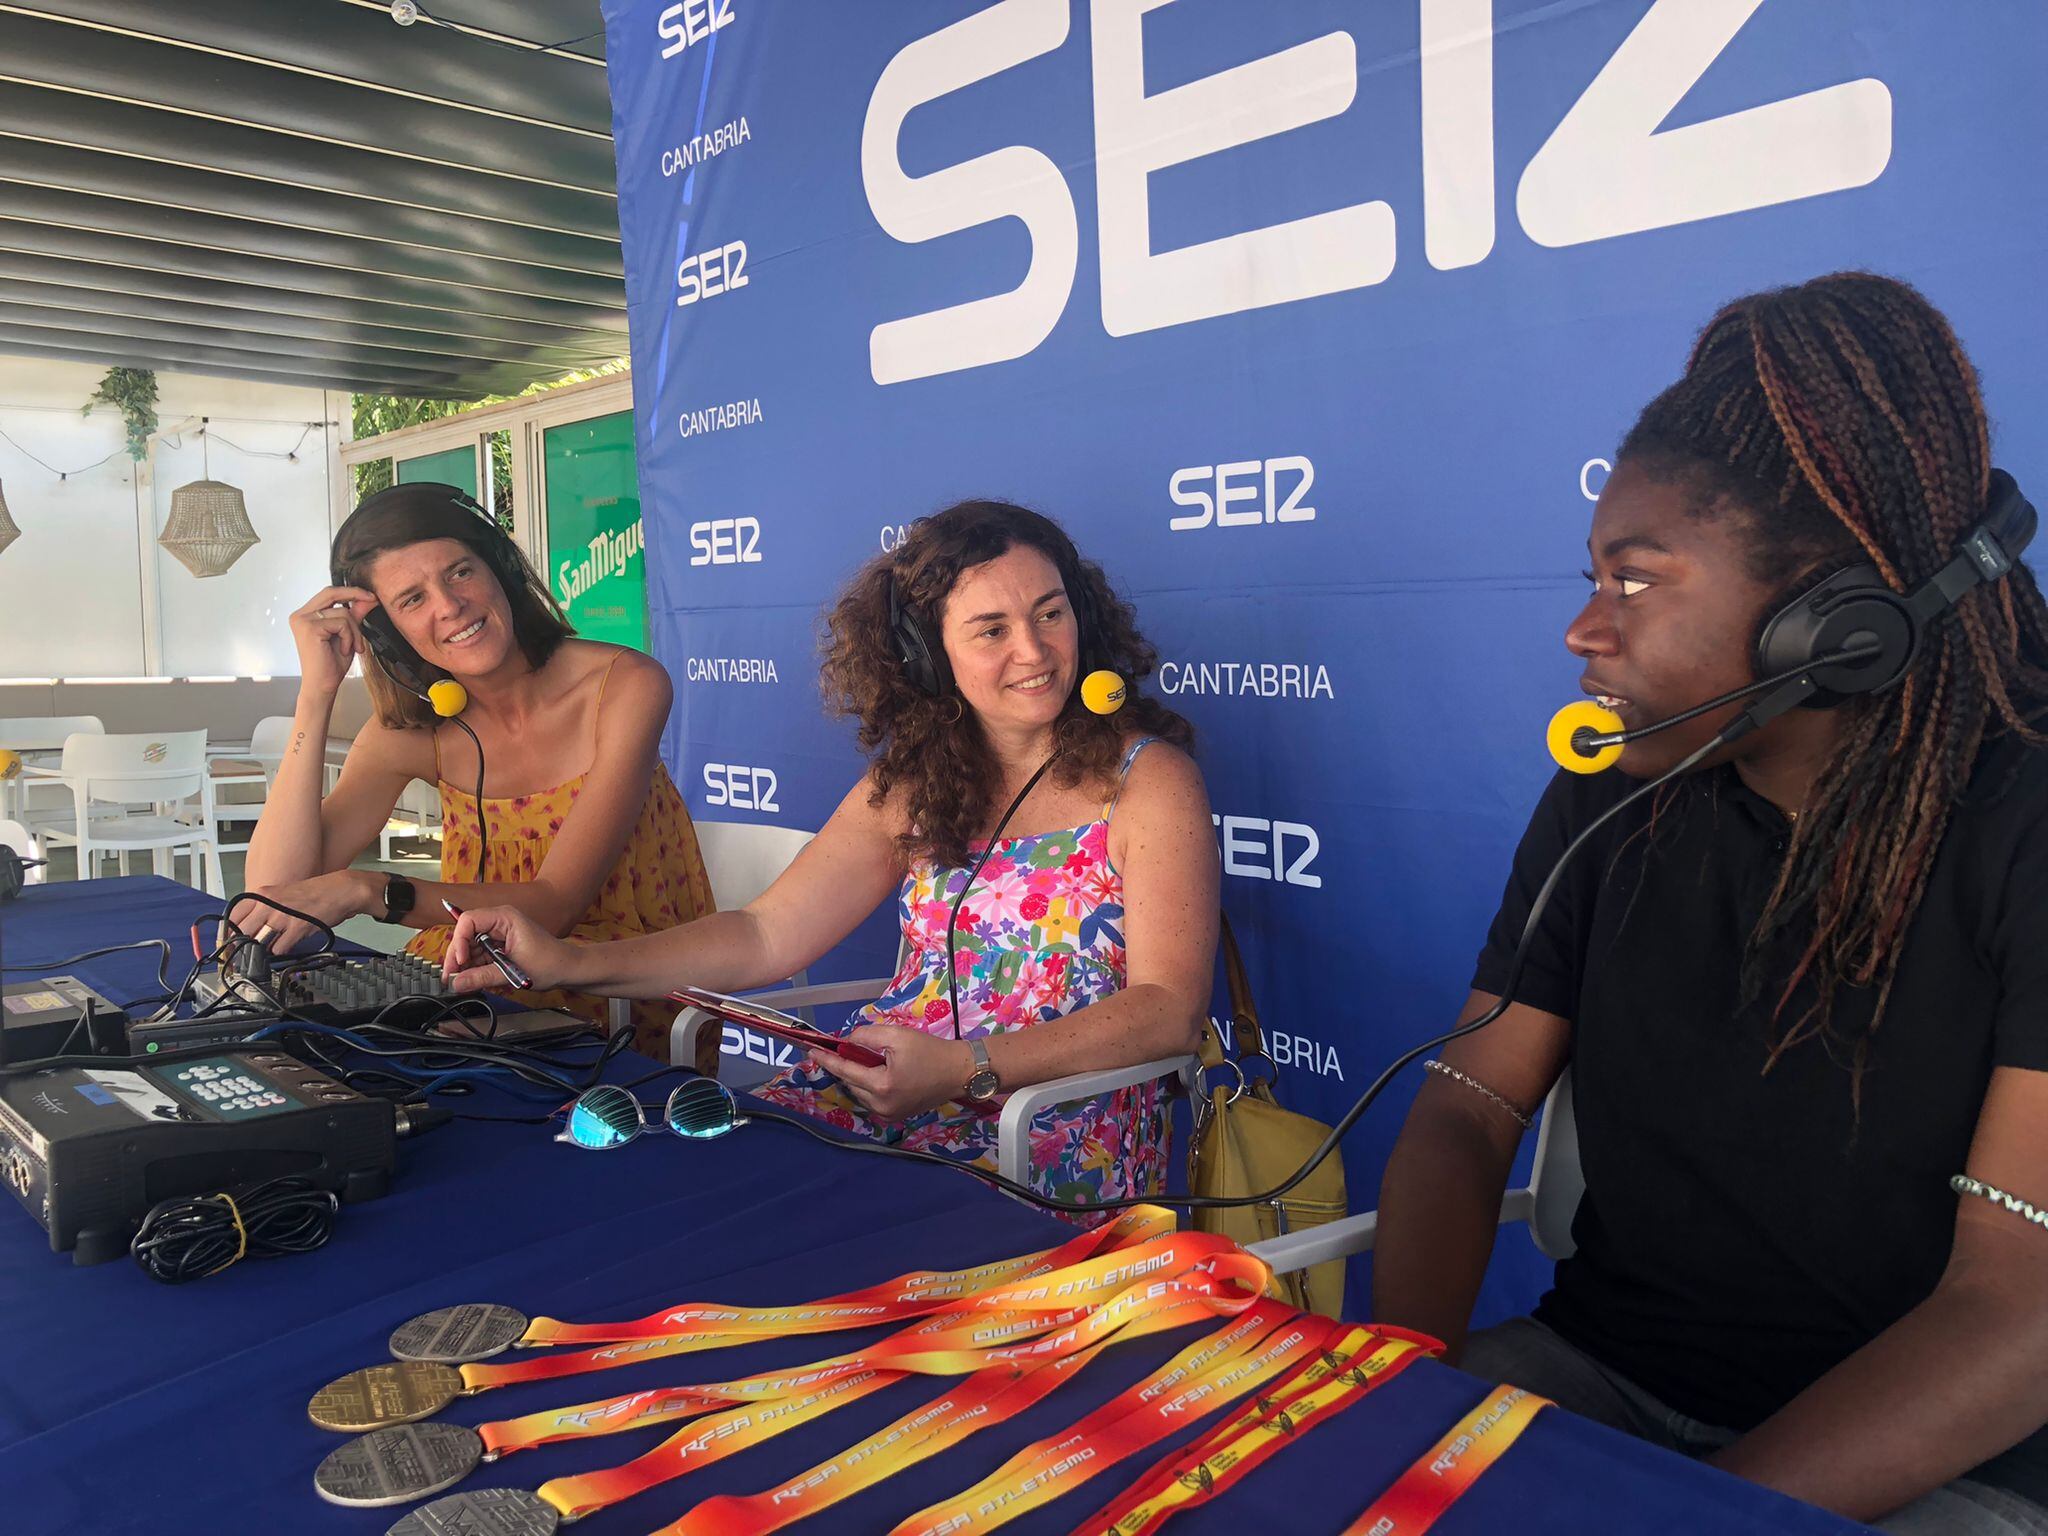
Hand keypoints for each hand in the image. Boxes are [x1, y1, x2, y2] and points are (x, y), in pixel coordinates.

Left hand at [236, 870, 378, 954]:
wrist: (341, 890)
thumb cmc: (315, 892)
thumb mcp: (282, 894)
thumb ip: (264, 908)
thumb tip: (250, 927)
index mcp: (262, 894)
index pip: (232, 916)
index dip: (227, 933)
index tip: (227, 944)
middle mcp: (268, 904)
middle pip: (242, 931)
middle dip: (243, 945)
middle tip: (246, 952)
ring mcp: (281, 916)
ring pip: (258, 941)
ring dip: (263, 948)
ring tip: (271, 946)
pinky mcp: (296, 928)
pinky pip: (278, 948)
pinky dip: (280, 951)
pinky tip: (287, 944)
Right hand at [288, 585, 377, 694]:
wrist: (323, 685)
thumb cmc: (331, 663)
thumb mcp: (347, 634)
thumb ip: (354, 615)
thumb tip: (367, 598)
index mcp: (305, 615)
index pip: (328, 594)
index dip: (349, 591)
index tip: (369, 595)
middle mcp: (300, 615)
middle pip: (331, 593)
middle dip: (355, 594)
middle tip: (373, 600)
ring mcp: (303, 620)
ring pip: (342, 612)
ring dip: (354, 631)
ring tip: (350, 647)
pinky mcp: (310, 628)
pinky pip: (342, 623)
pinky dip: (349, 637)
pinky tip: (344, 650)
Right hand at [444, 906, 576, 994]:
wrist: (567, 969)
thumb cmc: (550, 963)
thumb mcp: (514, 972)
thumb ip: (483, 977)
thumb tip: (457, 983)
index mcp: (505, 917)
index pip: (469, 920)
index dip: (460, 940)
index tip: (460, 961)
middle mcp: (499, 922)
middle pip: (465, 935)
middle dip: (458, 957)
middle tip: (451, 977)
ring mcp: (498, 935)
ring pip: (469, 947)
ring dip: (464, 965)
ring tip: (462, 982)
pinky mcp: (498, 947)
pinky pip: (478, 955)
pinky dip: (474, 968)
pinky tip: (473, 980)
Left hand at [806, 1024, 975, 1121]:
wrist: (959, 1071)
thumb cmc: (930, 1051)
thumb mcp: (897, 1036)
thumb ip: (867, 1036)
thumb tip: (848, 1042)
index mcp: (881, 1086)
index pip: (846, 1070)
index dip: (827, 1060)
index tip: (812, 1051)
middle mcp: (881, 1106)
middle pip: (852, 1082)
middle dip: (846, 1065)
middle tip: (844, 1049)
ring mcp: (889, 1114)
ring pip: (861, 1092)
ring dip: (858, 1076)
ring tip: (867, 1060)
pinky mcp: (896, 1115)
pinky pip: (873, 1099)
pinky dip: (870, 1085)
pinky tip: (878, 1072)